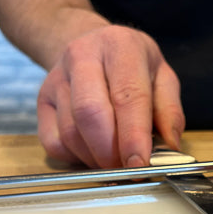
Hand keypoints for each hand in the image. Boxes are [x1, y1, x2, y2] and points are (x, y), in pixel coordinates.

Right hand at [37, 25, 184, 167]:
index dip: (133, 135)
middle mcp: (82, 56)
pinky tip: (92, 152)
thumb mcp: (162, 77)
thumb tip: (170, 146)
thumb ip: (169, 111)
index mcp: (120, 46)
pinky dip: (74, 157)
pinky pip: (53, 141)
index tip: (140, 164)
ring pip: (70, 131)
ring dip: (94, 158)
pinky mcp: (42, 100)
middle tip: (126, 169)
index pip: (127, 95)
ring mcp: (56, 78)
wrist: (91, 44)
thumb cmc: (132, 65)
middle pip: (90, 113)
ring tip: (114, 161)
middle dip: (110, 152)